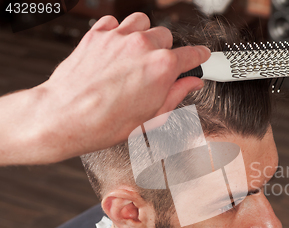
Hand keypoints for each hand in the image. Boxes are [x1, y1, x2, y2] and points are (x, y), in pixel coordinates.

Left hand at [0, 12, 210, 164]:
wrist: (65, 117)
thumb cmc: (106, 123)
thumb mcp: (153, 116)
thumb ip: (177, 94)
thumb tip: (192, 83)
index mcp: (162, 67)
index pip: (192, 54)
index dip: (200, 56)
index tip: (201, 56)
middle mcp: (142, 46)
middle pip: (166, 36)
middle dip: (164, 51)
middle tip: (156, 70)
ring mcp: (118, 37)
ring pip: (142, 22)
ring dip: (143, 36)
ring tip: (136, 56)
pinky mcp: (96, 34)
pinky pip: (115, 22)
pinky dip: (118, 32)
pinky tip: (116, 52)